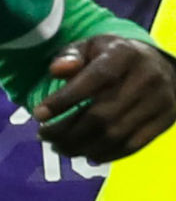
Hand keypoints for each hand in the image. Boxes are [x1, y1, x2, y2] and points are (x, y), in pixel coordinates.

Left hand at [36, 35, 175, 162]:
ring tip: (59, 147)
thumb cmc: (112, 56)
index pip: (95, 79)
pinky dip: (105, 154)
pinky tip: (85, 154)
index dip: (65, 99)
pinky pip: (133, 145)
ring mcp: (161, 100)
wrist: (159, 65)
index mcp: (125, 54)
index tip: (38, 115)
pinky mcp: (167, 119)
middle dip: (67, 131)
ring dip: (82, 147)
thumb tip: (57, 70)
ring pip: (116, 134)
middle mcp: (147, 77)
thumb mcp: (89, 47)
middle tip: (44, 136)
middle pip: (102, 115)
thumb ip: (70, 55)